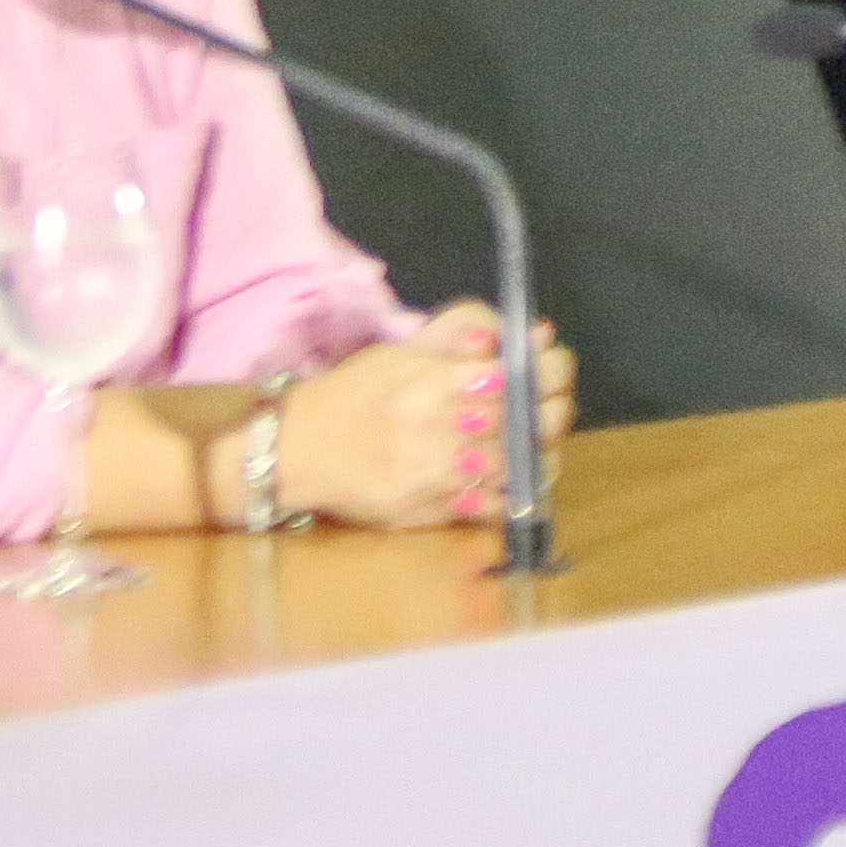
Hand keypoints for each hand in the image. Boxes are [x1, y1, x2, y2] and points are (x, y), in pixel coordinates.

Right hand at [274, 302, 576, 527]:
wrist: (294, 451)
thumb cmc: (355, 393)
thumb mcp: (404, 350)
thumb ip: (466, 334)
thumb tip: (534, 333)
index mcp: (427, 382)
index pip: (513, 378)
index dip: (547, 372)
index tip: (550, 368)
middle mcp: (430, 431)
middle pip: (522, 423)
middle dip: (550, 410)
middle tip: (551, 404)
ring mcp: (429, 477)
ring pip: (514, 467)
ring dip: (536, 451)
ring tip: (534, 439)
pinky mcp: (426, 513)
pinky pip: (491, 506)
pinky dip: (512, 492)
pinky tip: (511, 475)